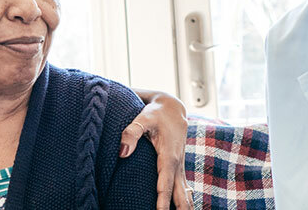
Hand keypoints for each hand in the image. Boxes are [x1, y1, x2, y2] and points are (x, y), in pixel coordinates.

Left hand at [123, 88, 192, 209]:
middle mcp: (177, 163)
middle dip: (181, 208)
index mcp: (169, 155)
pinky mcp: (178, 167)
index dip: (163, 198)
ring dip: (185, 206)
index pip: (165, 181)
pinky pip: (183, 188)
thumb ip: (131, 133)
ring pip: (184, 192)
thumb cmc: (155, 113)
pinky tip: (185, 208)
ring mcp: (179, 166)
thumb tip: (122, 152)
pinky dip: (185, 200)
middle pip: (180, 192)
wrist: (172, 107)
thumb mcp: (142, 118)